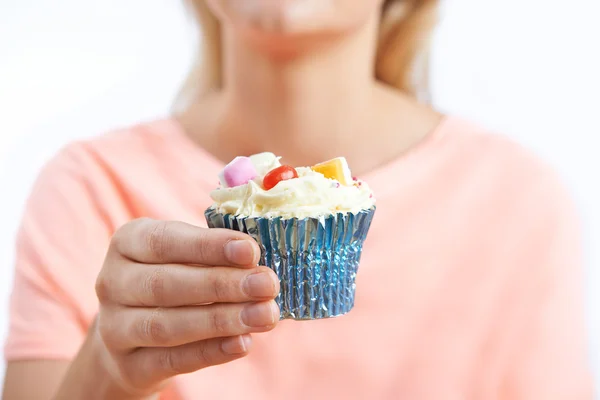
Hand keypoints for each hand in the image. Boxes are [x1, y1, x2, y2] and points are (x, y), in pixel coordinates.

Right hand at [94, 218, 279, 396]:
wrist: (131, 336)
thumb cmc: (171, 279)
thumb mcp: (184, 256)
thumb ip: (215, 255)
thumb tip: (257, 262)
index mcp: (127, 242)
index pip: (164, 241)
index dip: (208, 246)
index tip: (250, 250)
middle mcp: (112, 282)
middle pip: (165, 285)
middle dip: (222, 284)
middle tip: (267, 284)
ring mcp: (115, 327)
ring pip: (166, 325)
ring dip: (221, 320)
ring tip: (264, 315)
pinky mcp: (128, 366)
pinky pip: (172, 360)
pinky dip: (211, 351)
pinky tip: (242, 343)